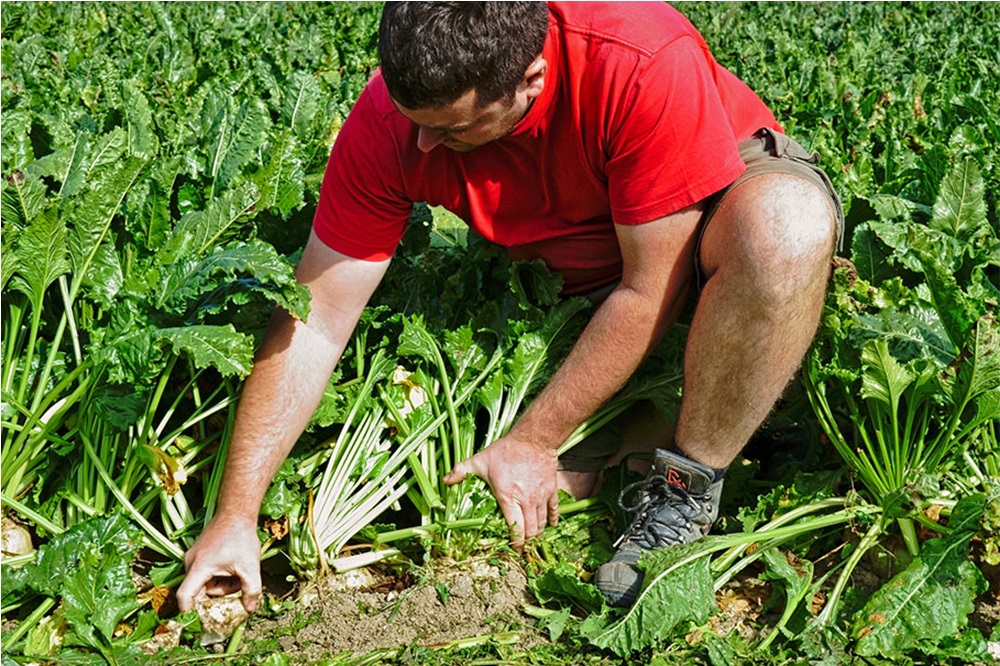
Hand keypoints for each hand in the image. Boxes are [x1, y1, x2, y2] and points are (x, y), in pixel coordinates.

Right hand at [176, 514, 261, 612]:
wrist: (237, 512)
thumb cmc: (241, 536)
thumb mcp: (250, 566)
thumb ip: (251, 590)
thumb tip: (250, 609)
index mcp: (199, 567)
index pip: (184, 596)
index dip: (190, 612)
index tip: (201, 621)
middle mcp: (191, 563)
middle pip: (199, 592)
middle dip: (219, 594)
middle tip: (237, 586)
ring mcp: (193, 558)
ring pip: (205, 583)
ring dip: (222, 584)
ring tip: (238, 572)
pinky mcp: (199, 555)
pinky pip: (206, 574)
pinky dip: (219, 575)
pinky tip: (233, 566)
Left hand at [444, 435, 558, 551]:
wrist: (533, 439)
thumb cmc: (506, 450)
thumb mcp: (480, 460)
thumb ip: (461, 471)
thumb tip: (446, 481)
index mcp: (507, 497)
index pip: (514, 528)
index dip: (515, 544)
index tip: (513, 550)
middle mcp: (526, 501)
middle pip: (530, 531)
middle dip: (526, 543)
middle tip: (522, 549)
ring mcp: (540, 496)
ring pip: (542, 524)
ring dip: (538, 534)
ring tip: (533, 540)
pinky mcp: (551, 490)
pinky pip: (554, 511)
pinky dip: (552, 520)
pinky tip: (550, 526)